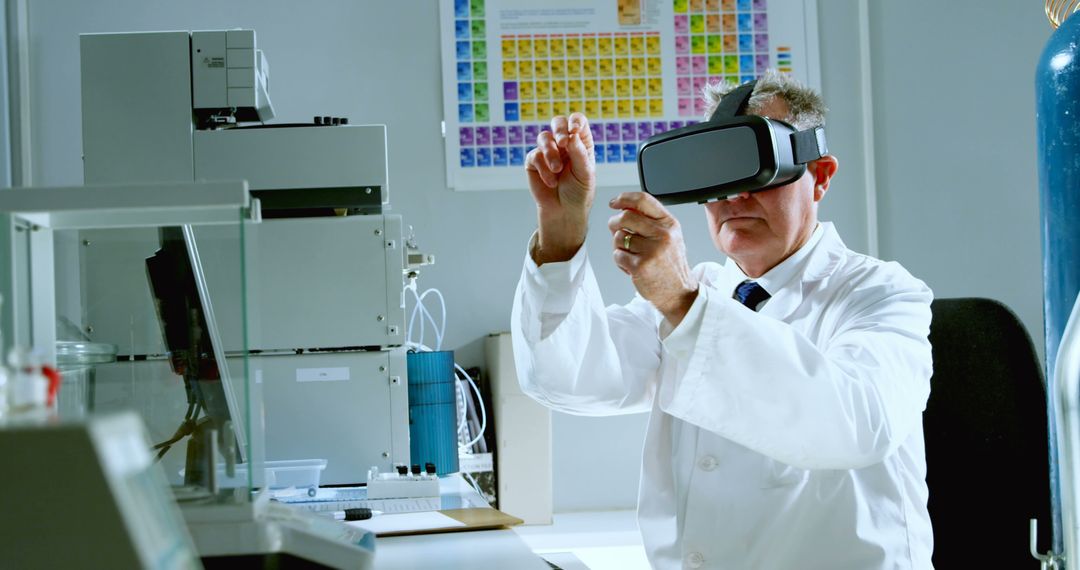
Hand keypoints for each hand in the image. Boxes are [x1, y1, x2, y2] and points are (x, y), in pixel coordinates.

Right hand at [525, 113, 595, 263]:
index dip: (575, 121)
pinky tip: (551, 181)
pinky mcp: (534, 162)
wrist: (563, 212)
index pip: (577, 122)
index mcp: (580, 143)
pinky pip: (535, 156)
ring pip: (544, 138)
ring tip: (557, 170)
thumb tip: (571, 135)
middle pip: (558, 122)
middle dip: (559, 129)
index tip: (574, 131)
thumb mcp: (585, 173)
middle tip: (563, 142)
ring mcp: (548, 151)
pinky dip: (543, 168)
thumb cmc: (578, 193)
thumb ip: (579, 153)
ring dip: (551, 152)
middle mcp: (564, 144)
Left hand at [609, 192, 698, 325]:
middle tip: (616, 230)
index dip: (624, 198)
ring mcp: (651, 251)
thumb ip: (650, 220)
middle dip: (614, 223)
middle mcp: (662, 235)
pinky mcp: (640, 266)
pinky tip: (632, 266)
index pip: (643, 200)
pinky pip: (617, 255)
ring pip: (618, 237)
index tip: (614, 202)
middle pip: (625, 217)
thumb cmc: (670, 264)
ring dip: (618, 246)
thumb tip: (624, 206)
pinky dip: (620, 261)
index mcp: (669, 224)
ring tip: (631, 254)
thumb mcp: (668, 236)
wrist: (678, 292)